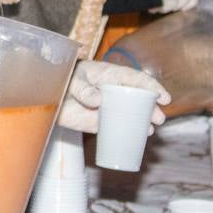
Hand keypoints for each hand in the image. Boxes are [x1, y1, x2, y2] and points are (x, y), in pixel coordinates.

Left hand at [55, 60, 171, 133]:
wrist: (49, 95)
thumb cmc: (64, 79)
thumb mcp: (74, 81)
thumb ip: (84, 89)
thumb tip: (98, 101)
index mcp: (111, 75)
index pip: (136, 79)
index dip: (152, 86)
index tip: (164, 97)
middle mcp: (114, 91)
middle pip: (139, 98)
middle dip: (152, 108)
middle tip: (160, 119)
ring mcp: (109, 107)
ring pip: (132, 114)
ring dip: (144, 122)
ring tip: (151, 130)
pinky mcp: (100, 122)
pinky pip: (118, 127)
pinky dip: (129, 133)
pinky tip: (138, 137)